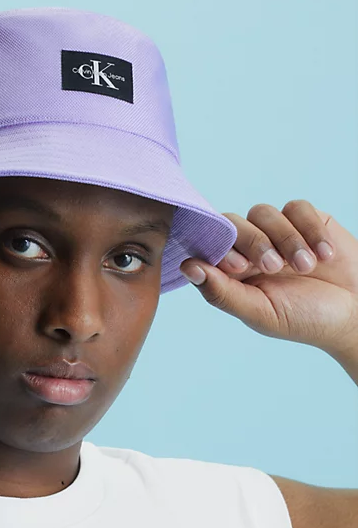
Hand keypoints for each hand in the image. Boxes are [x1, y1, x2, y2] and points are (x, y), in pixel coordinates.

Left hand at [179, 200, 357, 357]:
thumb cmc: (303, 319)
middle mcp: (250, 248)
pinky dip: (310, 230)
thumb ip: (221, 292)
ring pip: (264, 212)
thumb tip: (187, 267)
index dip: (221, 248)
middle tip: (275, 268)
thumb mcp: (259, 312)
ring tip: (306, 267)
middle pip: (233, 222)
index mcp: (232, 272)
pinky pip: (297, 207)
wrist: (355, 313)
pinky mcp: (306, 220)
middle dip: (254, 243)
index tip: (240, 268)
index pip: (211, 244)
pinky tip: (324, 255)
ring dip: (285, 239)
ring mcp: (277, 232)